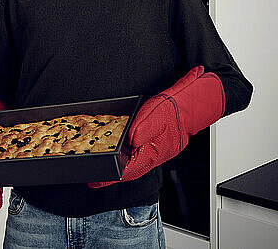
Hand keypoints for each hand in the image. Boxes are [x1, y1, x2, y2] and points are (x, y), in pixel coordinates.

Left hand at [89, 66, 223, 188]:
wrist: (190, 102)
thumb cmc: (175, 110)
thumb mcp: (155, 116)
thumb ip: (142, 130)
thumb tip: (130, 141)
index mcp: (152, 153)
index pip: (128, 170)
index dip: (110, 177)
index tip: (95, 182)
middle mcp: (153, 154)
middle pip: (129, 169)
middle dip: (112, 174)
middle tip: (94, 178)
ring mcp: (154, 148)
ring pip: (132, 160)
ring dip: (118, 164)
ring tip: (102, 167)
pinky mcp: (153, 141)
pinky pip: (136, 152)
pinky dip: (125, 153)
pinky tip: (119, 150)